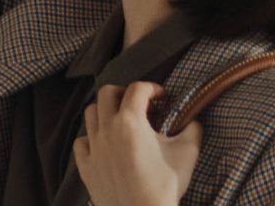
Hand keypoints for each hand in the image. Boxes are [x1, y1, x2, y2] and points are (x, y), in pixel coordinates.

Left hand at [73, 83, 202, 205]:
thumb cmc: (165, 186)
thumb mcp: (187, 153)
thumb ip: (192, 129)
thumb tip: (193, 120)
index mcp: (130, 122)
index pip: (137, 89)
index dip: (152, 88)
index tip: (161, 97)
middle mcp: (107, 130)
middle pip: (106, 93)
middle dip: (123, 92)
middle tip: (138, 104)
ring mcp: (93, 148)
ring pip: (90, 114)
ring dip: (105, 111)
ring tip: (120, 121)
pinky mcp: (86, 167)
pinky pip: (81, 142)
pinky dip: (91, 138)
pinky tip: (103, 144)